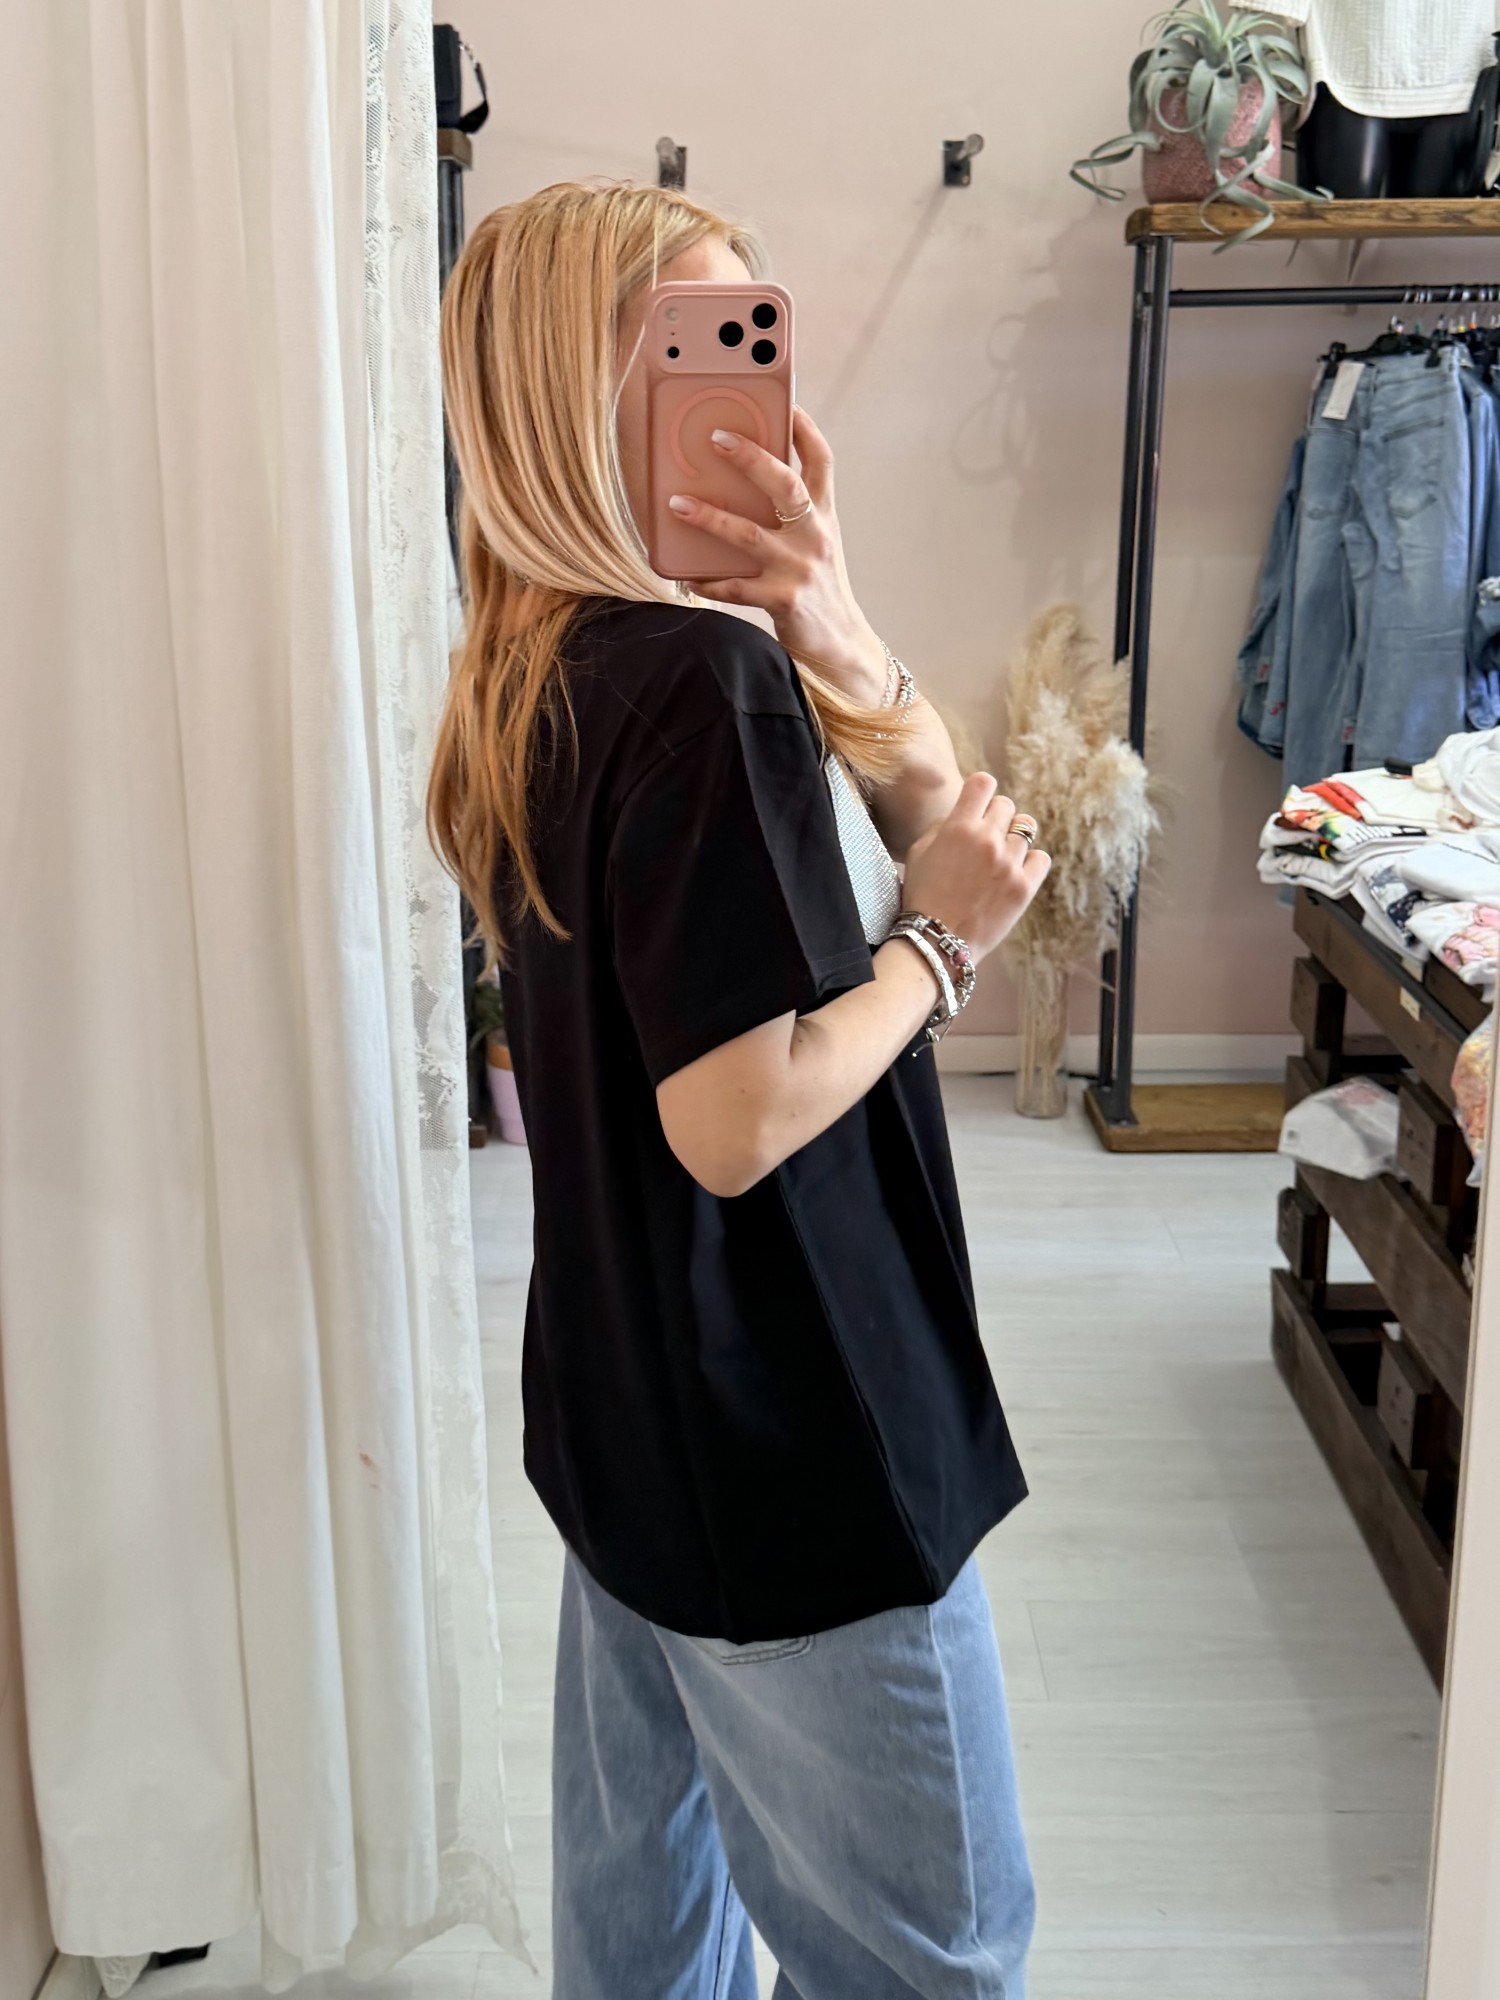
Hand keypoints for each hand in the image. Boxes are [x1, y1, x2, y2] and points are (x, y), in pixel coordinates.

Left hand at [666, 407, 887, 703]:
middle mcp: (815, 535)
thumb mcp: (815, 544)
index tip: (785, 403)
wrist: (841, 645)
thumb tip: (741, 485)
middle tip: (716, 438)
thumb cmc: (819, 589)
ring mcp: (799, 567)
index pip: (821, 461)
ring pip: (748, 534)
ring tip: (677, 505)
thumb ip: (791, 516)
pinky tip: (687, 577)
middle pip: (785, 483)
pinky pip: (735, 587)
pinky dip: (708, 581)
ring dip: (709, 517)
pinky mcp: (783, 599)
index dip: (804, 429)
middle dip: (750, 457)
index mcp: (824, 516)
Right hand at [902, 774, 1050, 962]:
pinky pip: (1041, 857)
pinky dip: (1030, 861)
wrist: (936, 941)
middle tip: (985, 839)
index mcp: (958, 827)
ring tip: (999, 858)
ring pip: (1025, 829)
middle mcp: (987, 840)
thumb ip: (943, 826)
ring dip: (1012, 839)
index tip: (979, 802)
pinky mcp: (1024, 886)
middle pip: (1006, 805)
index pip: (983, 783)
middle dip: (995, 817)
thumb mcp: (918, 852)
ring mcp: (1009, 863)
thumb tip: (965, 812)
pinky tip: (1015, 872)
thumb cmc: (923, 896)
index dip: (982, 790)